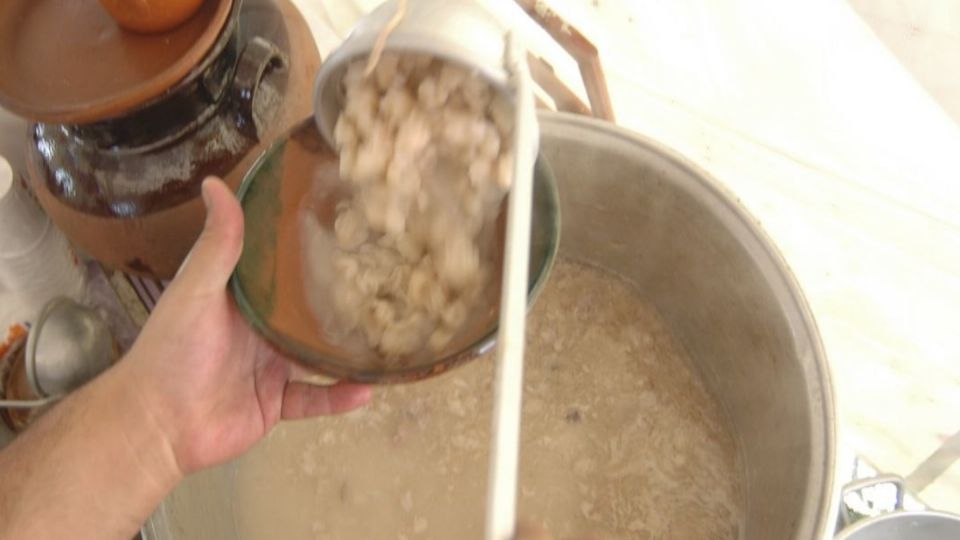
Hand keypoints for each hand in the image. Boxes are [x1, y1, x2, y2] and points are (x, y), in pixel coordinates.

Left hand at [120, 177, 370, 474]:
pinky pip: (316, 399)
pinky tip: (369, 389)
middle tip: (385, 282)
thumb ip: (217, 244)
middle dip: (340, 301)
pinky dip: (340, 397)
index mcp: (242, 299)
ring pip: (319, 356)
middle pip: (308, 313)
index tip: (347, 230)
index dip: (309, 252)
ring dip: (348, 350)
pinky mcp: (277, 404)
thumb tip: (215, 181)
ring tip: (388, 335)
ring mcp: (271, 368)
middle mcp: (260, 331)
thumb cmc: (173, 349)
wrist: (157, 423)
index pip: (281, 270)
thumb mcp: (196, 289)